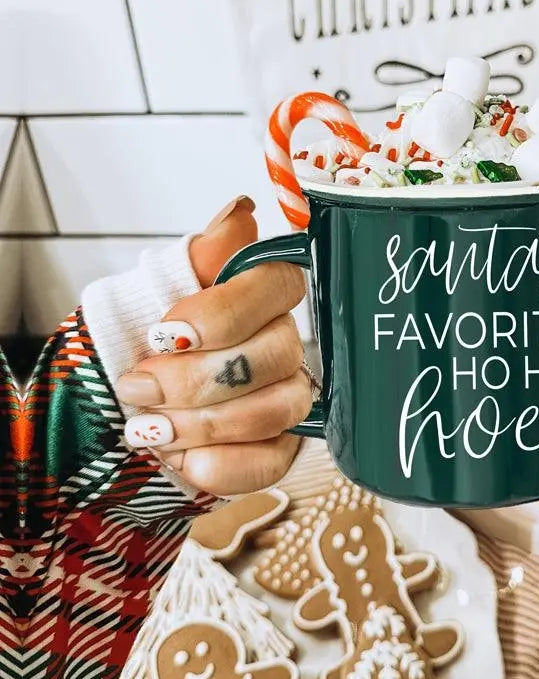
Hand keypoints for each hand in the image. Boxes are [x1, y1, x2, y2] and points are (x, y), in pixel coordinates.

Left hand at [115, 196, 311, 494]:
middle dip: (195, 379)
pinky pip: (272, 463)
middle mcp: (282, 344)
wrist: (111, 414)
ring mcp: (286, 398)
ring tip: (148, 429)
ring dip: (200, 424)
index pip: (278, 286)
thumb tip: (240, 213)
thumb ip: (200, 257)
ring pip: (275, 410)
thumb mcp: (148, 293)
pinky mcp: (279, 449)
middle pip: (275, 355)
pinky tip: (181, 460)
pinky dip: (218, 466)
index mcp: (258, 296)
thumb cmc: (135, 349)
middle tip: (139, 386)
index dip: (224, 313)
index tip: (165, 332)